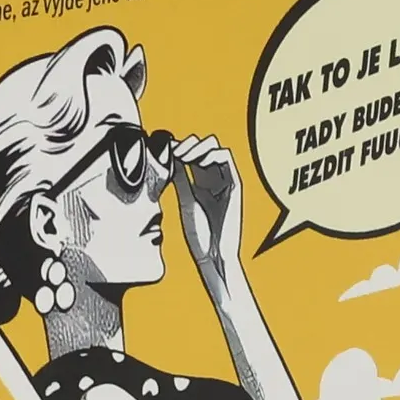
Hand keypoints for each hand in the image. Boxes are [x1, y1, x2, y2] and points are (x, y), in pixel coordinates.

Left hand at [170, 135, 243, 287]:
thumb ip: (180, 179)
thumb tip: (169, 158)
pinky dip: (211, 153)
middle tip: (174, 152)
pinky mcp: (235, 184)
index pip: (192, 153)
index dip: (179, 147)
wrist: (213, 255)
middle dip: (188, 143)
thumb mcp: (185, 200)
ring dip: (197, 146)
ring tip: (183, 155)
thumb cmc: (200, 234)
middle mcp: (214, 178)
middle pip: (204, 145)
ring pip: (215, 147)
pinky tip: (197, 161)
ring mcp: (225, 180)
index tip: (164, 149)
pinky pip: (227, 158)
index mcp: (201, 182)